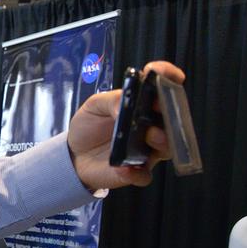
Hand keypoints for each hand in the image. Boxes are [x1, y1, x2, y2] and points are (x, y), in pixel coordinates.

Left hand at [66, 60, 182, 190]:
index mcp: (143, 105)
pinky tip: (126, 168)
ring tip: (150, 136)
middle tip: (158, 110)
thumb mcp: (94, 106)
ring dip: (162, 142)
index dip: (167, 76)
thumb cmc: (89, 127)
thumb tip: (124, 105)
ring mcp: (148, 149)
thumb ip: (110, 100)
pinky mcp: (137, 171)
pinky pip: (144, 174)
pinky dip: (137, 173)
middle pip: (172, 118)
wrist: (74, 156)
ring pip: (166, 148)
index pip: (163, 87)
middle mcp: (152, 126)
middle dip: (170, 112)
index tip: (163, 72)